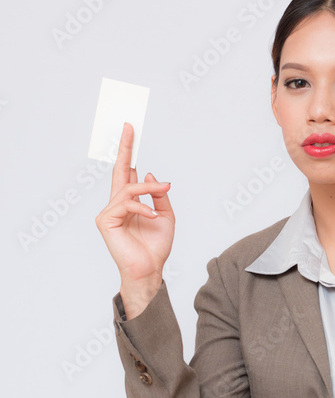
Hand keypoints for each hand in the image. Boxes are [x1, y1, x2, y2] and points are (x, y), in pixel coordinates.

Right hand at [95, 122, 174, 284]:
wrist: (150, 269)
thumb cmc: (155, 247)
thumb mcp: (166, 216)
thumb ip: (159, 195)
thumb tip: (149, 174)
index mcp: (130, 202)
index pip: (127, 173)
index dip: (129, 152)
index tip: (130, 131)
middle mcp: (117, 204)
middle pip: (119, 171)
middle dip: (124, 148)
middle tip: (128, 127)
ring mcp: (110, 212)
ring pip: (128, 189)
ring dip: (148, 188)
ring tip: (162, 190)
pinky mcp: (106, 221)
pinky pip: (126, 204)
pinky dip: (142, 208)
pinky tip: (152, 217)